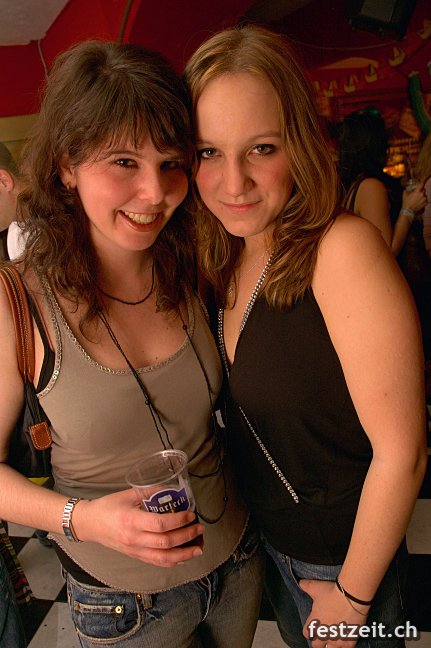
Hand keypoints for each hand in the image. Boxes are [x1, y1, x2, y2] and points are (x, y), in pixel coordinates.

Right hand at [73, 489, 203, 566]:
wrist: (89, 524)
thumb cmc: (108, 506)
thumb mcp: (128, 494)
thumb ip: (150, 491)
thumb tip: (173, 489)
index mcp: (131, 521)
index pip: (160, 524)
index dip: (179, 521)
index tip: (191, 515)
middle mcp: (133, 539)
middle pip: (165, 543)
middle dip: (187, 537)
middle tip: (200, 528)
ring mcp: (134, 550)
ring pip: (163, 558)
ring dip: (184, 554)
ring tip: (198, 547)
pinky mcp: (135, 556)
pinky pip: (157, 563)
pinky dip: (173, 561)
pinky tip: (183, 556)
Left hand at [299, 579, 369, 647]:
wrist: (351, 597)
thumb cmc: (331, 593)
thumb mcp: (314, 587)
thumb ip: (305, 586)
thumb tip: (300, 583)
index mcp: (313, 625)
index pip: (306, 633)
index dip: (310, 629)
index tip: (314, 624)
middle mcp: (323, 635)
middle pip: (316, 646)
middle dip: (319, 641)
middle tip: (324, 633)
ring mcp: (336, 641)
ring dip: (331, 644)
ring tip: (335, 637)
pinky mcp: (349, 642)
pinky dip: (345, 644)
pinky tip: (346, 638)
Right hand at [402, 182, 426, 212]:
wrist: (408, 211)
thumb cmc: (406, 203)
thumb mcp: (404, 195)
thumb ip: (406, 190)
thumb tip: (406, 188)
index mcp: (417, 191)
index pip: (422, 184)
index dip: (423, 181)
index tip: (425, 179)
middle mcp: (422, 195)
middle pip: (423, 190)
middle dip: (420, 191)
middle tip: (416, 194)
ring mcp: (424, 199)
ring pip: (424, 195)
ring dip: (422, 196)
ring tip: (417, 199)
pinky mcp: (425, 203)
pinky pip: (425, 199)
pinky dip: (423, 200)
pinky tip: (418, 202)